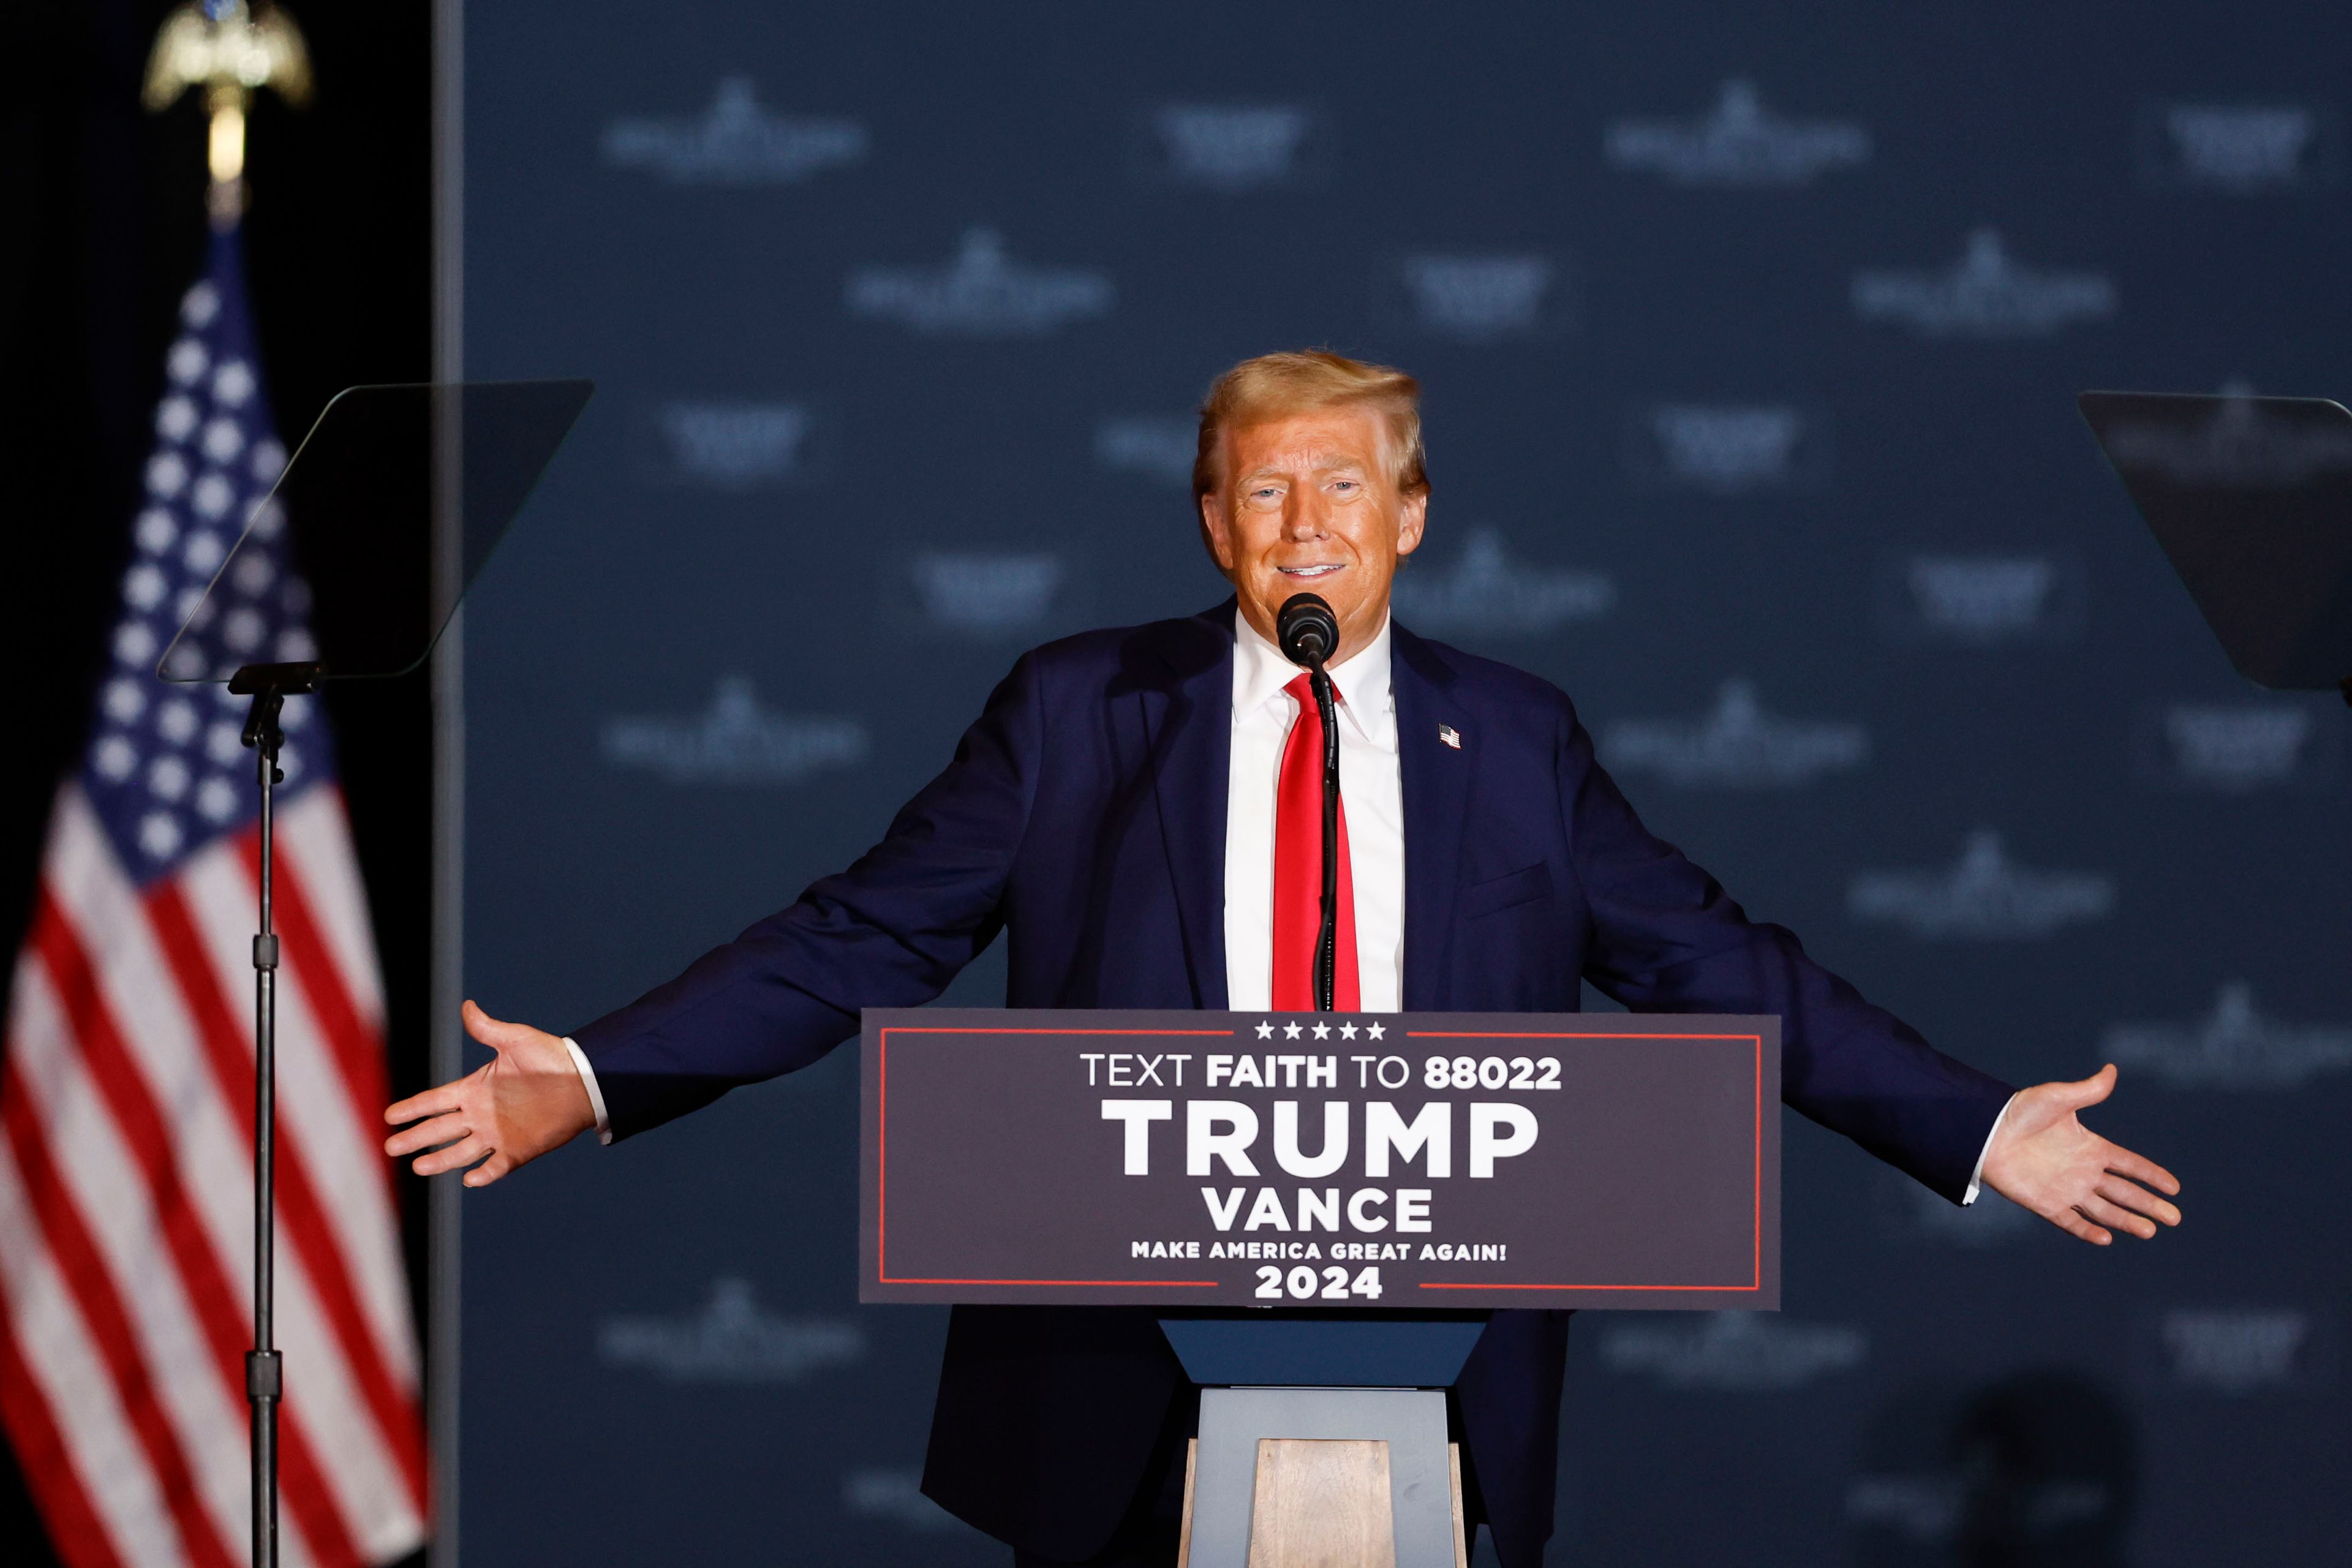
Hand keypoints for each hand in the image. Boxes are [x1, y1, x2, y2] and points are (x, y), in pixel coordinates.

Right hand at [383, 1000, 596, 1185]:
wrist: (585, 1080)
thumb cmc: (551, 1058)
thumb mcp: (516, 1039)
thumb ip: (488, 1028)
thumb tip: (466, 1006)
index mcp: (475, 1089)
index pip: (435, 1101)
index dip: (412, 1108)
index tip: (389, 1116)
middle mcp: (481, 1115)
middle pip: (440, 1129)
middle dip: (416, 1137)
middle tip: (390, 1147)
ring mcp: (498, 1134)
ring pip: (460, 1151)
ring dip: (440, 1160)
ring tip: (417, 1167)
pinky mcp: (519, 1150)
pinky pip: (497, 1166)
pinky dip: (484, 1174)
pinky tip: (469, 1179)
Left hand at [1981, 1063, 2180, 1244]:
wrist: (1984, 1132)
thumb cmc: (2019, 1112)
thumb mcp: (2057, 1098)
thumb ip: (2087, 1090)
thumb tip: (2111, 1070)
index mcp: (2091, 1147)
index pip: (2130, 1164)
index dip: (2152, 1175)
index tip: (2175, 1188)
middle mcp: (2083, 1171)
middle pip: (2125, 1192)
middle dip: (2149, 1205)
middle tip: (2174, 1218)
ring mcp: (2066, 1189)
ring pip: (2104, 1210)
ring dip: (2126, 1221)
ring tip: (2150, 1231)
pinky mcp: (2046, 1204)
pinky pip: (2071, 1222)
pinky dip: (2087, 1231)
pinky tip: (2106, 1239)